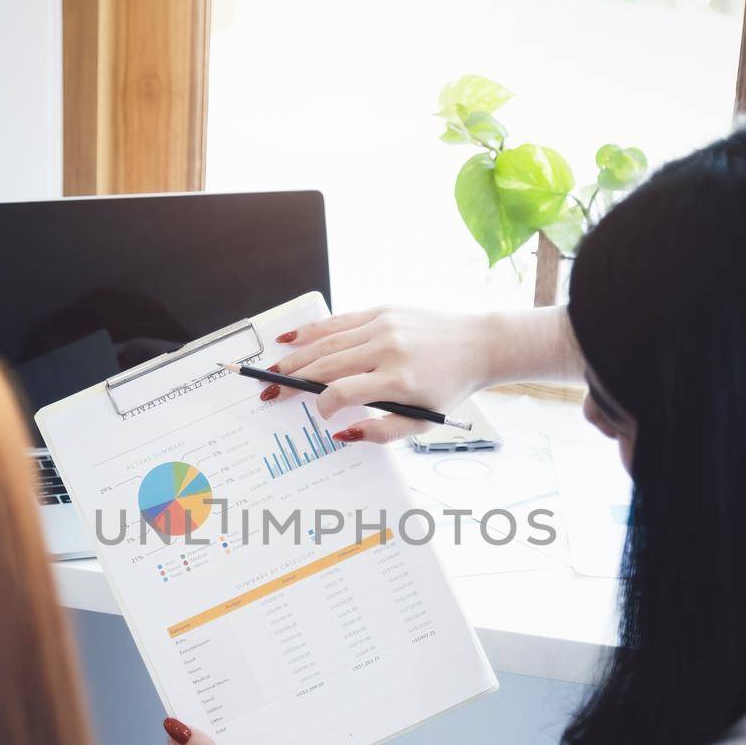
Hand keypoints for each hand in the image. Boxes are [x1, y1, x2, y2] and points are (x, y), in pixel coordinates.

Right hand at [267, 308, 501, 442]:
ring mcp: (383, 326)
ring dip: (295, 357)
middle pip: (326, 366)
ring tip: (272, 369)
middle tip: (267, 393)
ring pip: (327, 342)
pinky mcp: (383, 310)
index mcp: (398, 381)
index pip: (343, 393)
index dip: (322, 406)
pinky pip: (340, 322)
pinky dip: (312, 330)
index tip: (318, 415)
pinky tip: (290, 339)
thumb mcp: (422, 422)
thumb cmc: (448, 388)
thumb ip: (380, 433)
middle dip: (292, 381)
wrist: (478, 345)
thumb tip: (340, 434)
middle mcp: (387, 350)